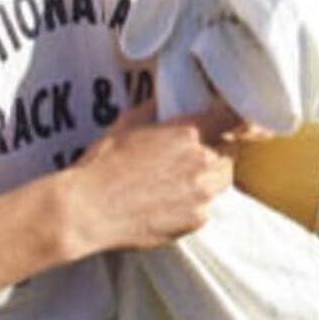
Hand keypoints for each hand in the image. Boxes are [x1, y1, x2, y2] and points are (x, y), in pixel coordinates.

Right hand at [67, 98, 236, 253]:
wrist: (87, 211)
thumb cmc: (101, 166)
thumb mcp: (126, 124)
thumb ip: (154, 109)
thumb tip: (165, 99)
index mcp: (187, 133)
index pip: (231, 120)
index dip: (231, 122)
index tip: (230, 124)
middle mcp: (201, 162)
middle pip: (230, 150)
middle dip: (218, 148)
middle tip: (198, 153)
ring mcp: (201, 193)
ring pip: (224, 179)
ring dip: (212, 175)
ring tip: (185, 178)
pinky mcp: (196, 220)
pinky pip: (207, 207)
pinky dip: (196, 203)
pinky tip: (172, 202)